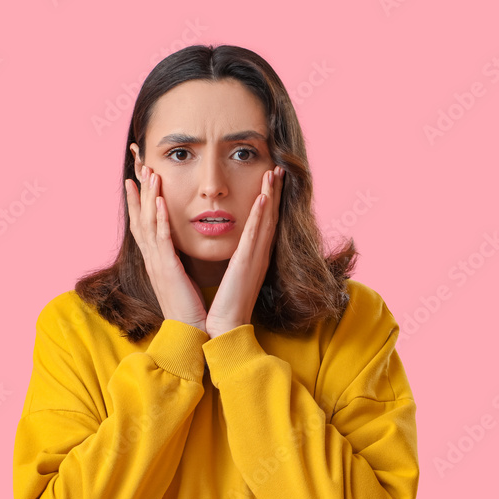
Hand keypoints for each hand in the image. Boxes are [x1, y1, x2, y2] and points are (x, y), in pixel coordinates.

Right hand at [125, 164, 207, 333]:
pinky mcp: (167, 269)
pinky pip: (161, 239)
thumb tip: (178, 253)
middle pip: (140, 218)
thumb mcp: (180, 280)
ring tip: (149, 174)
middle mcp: (152, 259)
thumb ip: (177, 264)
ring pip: (147, 223)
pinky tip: (158, 202)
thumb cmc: (189, 309)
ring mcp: (157, 263)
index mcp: (157, 261)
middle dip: (138, 192)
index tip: (136, 181)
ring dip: (148, 197)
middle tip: (138, 167)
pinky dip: (158, 219)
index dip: (138, 202)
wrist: (190, 332)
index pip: (144, 225)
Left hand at [205, 166, 284, 337]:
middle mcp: (258, 256)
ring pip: (266, 221)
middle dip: (274, 192)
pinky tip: (263, 199)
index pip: (263, 223)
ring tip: (273, 173)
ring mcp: (255, 260)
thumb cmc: (222, 306)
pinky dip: (261, 216)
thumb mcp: (231, 277)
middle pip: (269, 217)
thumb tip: (233, 249)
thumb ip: (235, 261)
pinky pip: (255, 236)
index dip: (269, 200)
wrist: (221, 329)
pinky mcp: (246, 266)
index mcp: (252, 258)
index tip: (270, 179)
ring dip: (270, 196)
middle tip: (277, 168)